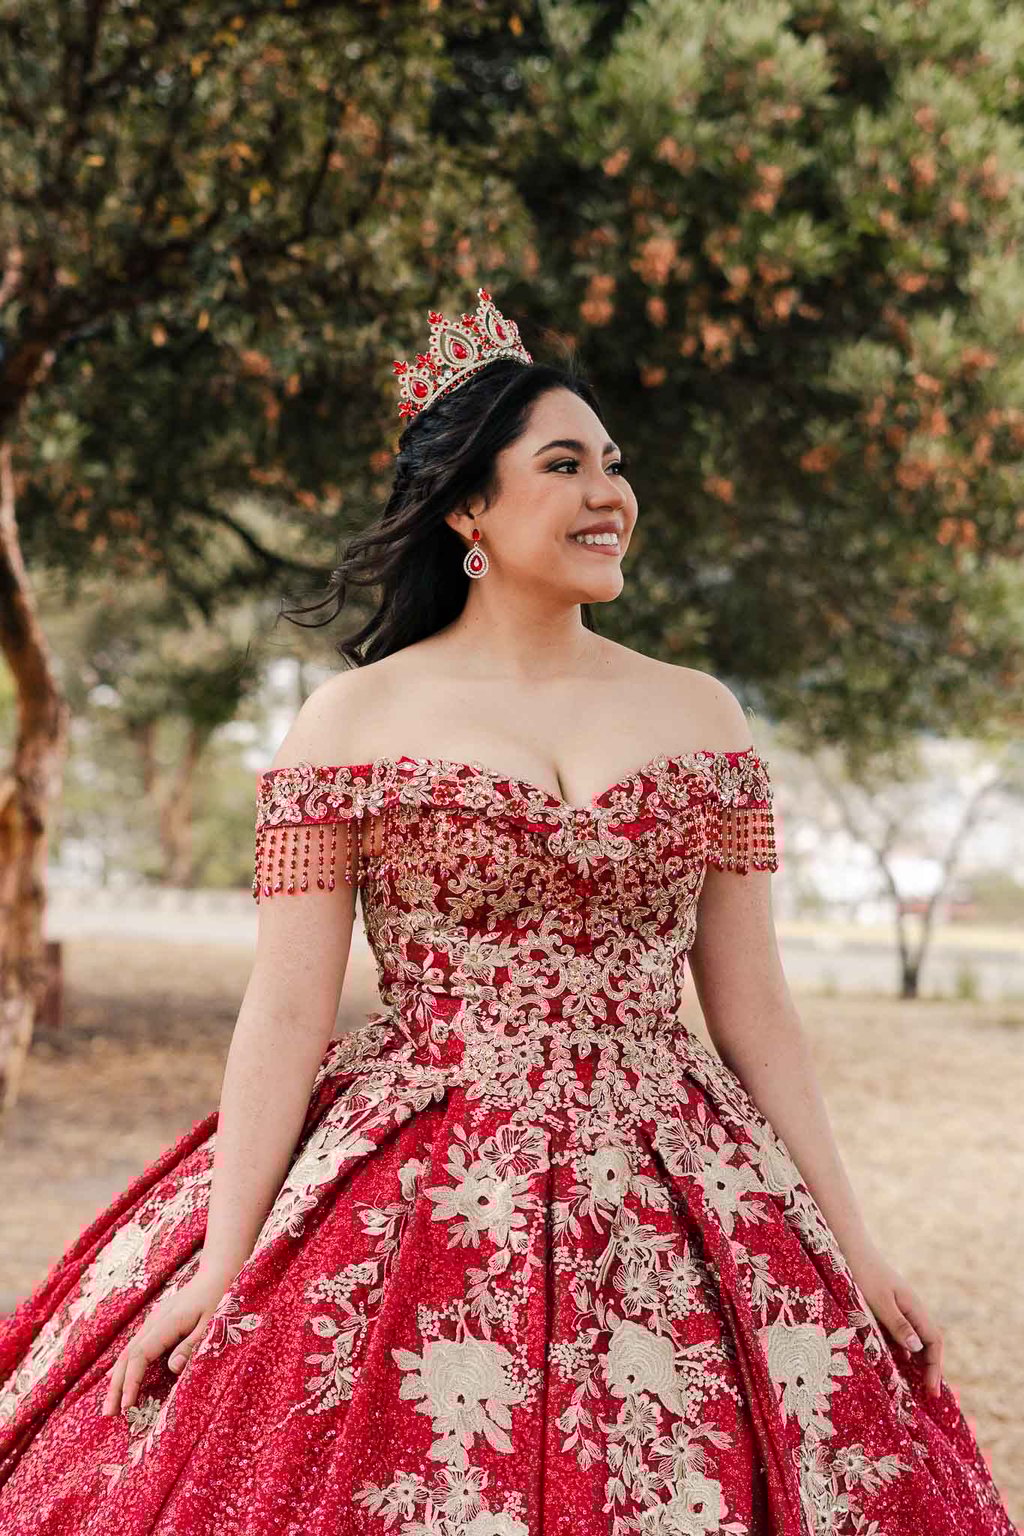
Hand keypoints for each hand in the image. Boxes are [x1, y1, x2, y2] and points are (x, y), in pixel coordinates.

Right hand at [101, 1265, 235, 1417]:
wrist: (219, 1273)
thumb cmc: (220, 1298)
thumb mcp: (214, 1323)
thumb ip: (193, 1345)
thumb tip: (172, 1368)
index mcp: (167, 1322)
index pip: (140, 1355)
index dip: (131, 1382)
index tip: (126, 1406)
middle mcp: (155, 1321)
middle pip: (127, 1355)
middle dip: (116, 1386)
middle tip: (108, 1414)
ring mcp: (154, 1321)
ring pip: (128, 1351)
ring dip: (118, 1378)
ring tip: (110, 1405)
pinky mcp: (157, 1323)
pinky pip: (136, 1347)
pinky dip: (126, 1366)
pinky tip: (120, 1380)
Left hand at [848, 1246, 943, 1397]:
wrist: (846, 1246)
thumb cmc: (861, 1272)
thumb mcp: (878, 1301)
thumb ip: (897, 1323)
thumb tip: (917, 1348)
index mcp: (913, 1306)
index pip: (933, 1341)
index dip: (935, 1367)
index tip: (931, 1392)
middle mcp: (909, 1308)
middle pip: (927, 1343)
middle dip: (928, 1369)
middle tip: (924, 1397)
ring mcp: (898, 1308)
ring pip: (912, 1340)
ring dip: (915, 1363)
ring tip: (911, 1388)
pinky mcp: (884, 1308)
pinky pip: (897, 1334)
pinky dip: (900, 1352)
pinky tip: (892, 1365)